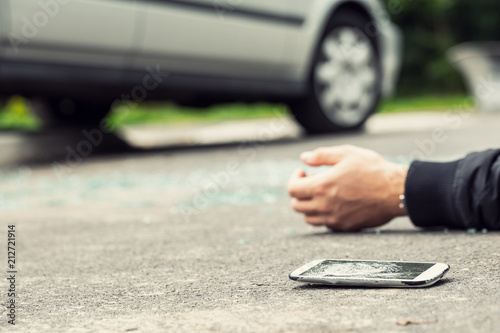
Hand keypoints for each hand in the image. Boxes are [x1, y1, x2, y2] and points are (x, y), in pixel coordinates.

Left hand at [287, 145, 407, 230]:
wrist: (396, 192)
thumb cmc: (374, 170)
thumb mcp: (347, 154)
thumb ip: (322, 155)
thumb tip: (304, 158)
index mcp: (322, 186)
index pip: (292, 189)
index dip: (294, 178)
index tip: (304, 172)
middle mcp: (324, 205)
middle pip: (296, 205)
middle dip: (299, 192)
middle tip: (311, 182)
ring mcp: (334, 218)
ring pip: (308, 218)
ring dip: (309, 205)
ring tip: (321, 193)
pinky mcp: (344, 227)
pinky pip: (324, 224)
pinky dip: (322, 215)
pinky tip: (333, 204)